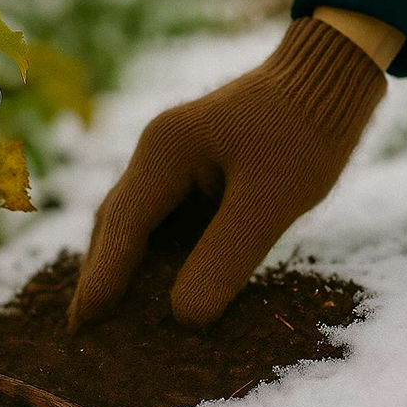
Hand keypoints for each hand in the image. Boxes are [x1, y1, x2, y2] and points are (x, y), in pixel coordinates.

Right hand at [68, 17, 385, 331]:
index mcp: (165, 152)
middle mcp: (157, 151)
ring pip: (136, 217)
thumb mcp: (269, 200)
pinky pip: (162, 213)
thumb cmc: (301, 134)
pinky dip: (153, 249)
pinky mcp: (193, 164)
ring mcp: (171, 155)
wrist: (325, 79)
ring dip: (123, 261)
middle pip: (117, 219)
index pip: (124, 224)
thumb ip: (224, 256)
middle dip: (101, 271)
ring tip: (110, 313)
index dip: (103, 276)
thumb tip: (183, 318)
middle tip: (82, 328)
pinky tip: (157, 279)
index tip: (81, 323)